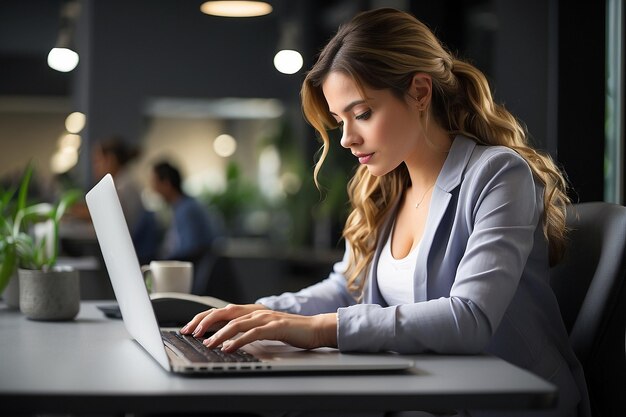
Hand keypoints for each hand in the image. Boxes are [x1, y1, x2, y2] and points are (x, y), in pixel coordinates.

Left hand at [181, 304, 336, 351]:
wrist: (315, 328)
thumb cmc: (291, 330)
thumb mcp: (264, 328)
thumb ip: (248, 329)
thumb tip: (226, 338)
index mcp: (252, 310)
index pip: (222, 311)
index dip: (204, 317)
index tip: (190, 327)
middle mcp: (256, 311)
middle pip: (224, 312)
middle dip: (205, 321)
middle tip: (191, 332)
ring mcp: (266, 318)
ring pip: (236, 323)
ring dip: (219, 333)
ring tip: (207, 343)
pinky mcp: (275, 327)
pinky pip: (252, 333)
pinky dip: (238, 340)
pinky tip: (229, 347)